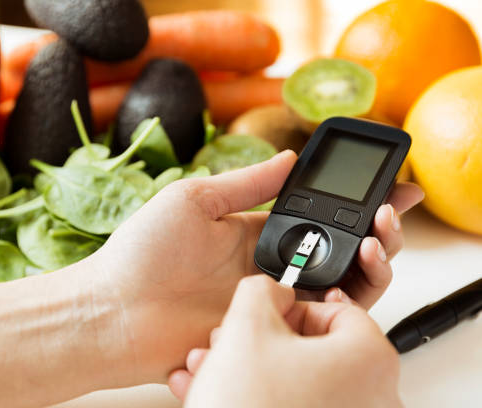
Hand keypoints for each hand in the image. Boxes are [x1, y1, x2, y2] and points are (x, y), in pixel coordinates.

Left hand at [88, 151, 421, 383]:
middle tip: (390, 213)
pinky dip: (347, 302)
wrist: (114, 312)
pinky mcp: (269, 332)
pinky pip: (320, 320)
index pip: (318, 214)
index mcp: (254, 232)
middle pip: (340, 250)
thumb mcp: (194, 200)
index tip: (388, 187)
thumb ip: (247, 184)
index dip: (355, 201)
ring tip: (378, 240)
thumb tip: (289, 158)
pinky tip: (353, 278)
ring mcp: (273, 300)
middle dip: (376, 230)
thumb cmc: (142, 252)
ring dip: (372, 263)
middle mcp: (270, 266)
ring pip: (342, 285)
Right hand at [169, 275, 402, 406]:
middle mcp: (373, 397)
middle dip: (260, 339)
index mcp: (369, 359)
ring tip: (212, 367)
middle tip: (232, 340)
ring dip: (250, 367)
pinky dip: (259, 395)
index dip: (293, 308)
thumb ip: (261, 289)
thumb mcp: (244, 326)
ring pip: (297, 379)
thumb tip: (270, 289)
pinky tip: (217, 391)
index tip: (266, 316)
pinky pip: (294, 406)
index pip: (339, 310)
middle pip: (315, 347)